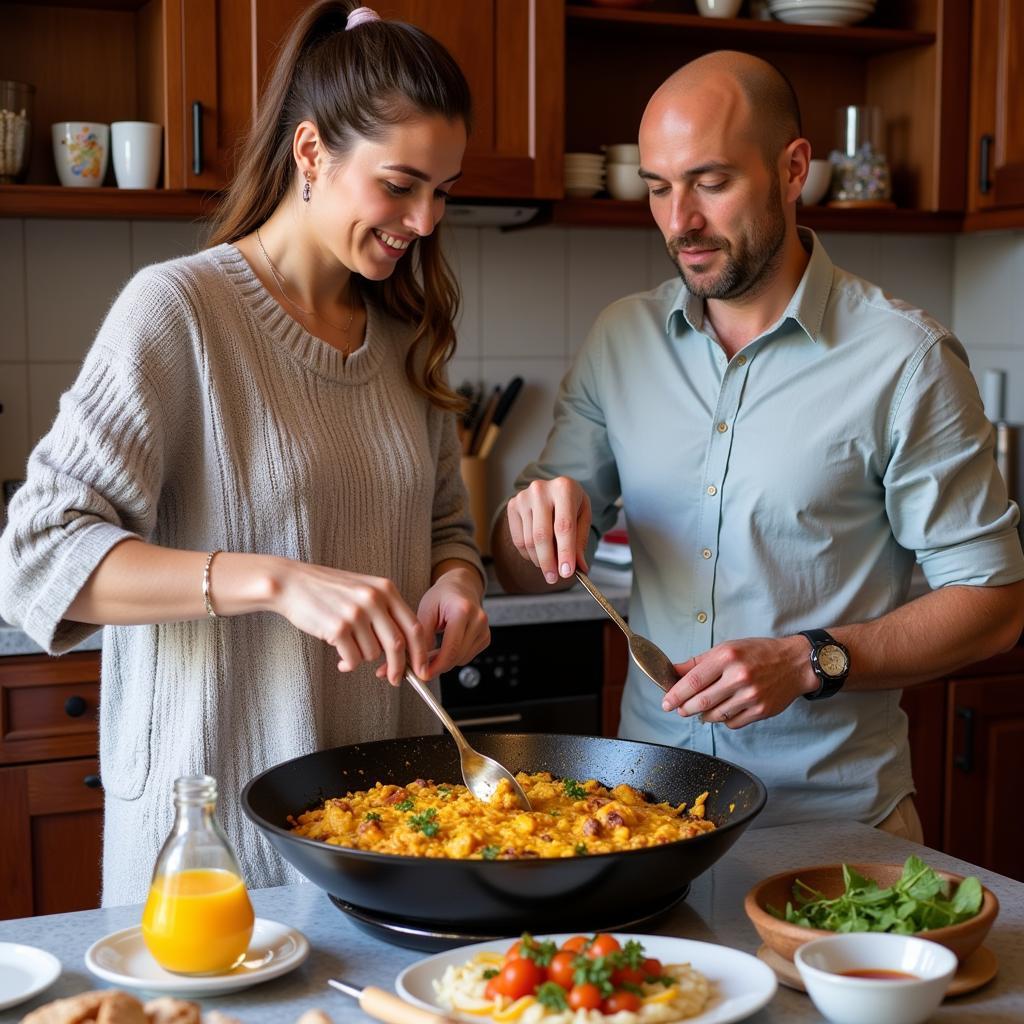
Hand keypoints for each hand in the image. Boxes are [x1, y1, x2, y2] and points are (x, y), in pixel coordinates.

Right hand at [272, 560, 429, 683]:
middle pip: (398, 645)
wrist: (292, 583)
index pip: (414, 625)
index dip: (420, 651)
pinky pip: (353, 660)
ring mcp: (356, 613)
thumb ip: (385, 612)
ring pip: (373, 654)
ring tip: (348, 648)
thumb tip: (404, 648)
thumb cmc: (328, 590)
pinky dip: (347, 664)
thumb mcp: (364, 589)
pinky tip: (339, 657)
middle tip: (395, 679)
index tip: (420, 668)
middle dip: (399, 667)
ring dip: (362, 658)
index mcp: (385, 589)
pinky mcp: (338, 628)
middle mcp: (374, 599)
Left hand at [410, 567, 489, 679]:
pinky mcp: (486, 637)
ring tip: (431, 652)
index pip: (451, 648)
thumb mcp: (425, 611)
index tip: (423, 674)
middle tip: (421, 666)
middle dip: (438, 665)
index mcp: (463, 610)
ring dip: (445, 661)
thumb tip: (420, 662)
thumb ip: (422, 637)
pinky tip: (445, 647)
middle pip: (458, 656)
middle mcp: (478, 619)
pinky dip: (454, 657)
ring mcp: (485, 629)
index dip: (436, 666)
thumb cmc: (441, 596)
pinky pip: (467, 657)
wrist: (459, 587)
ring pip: (462, 659)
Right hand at [506, 477, 591, 583]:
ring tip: (549, 566)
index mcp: (564, 488)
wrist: (553, 489)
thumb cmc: (571, 503)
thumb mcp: (583, 517)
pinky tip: (538, 555)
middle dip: (548, 561)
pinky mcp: (512, 506)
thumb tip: (579, 568)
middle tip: (554, 578)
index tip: (566, 572)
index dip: (565, 552)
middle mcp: (541, 490)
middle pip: (542, 535)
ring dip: (539, 560)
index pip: (564, 526)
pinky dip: (528, 554)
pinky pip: (518, 540)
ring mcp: (523, 497)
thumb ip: (580, 541)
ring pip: (529, 541)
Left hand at [660, 635, 813, 727]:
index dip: (675, 695)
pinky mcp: (760, 711)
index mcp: (727, 657)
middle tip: (679, 709)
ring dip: (702, 715)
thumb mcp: (727, 648)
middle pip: (701, 702)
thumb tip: (672, 672)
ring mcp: (751, 696)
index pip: (693, 681)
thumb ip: (698, 662)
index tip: (666, 703)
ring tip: (700, 709)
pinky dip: (722, 719)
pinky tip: (723, 710)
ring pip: (715, 716)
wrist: (795, 663)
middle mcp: (739, 677)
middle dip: (684, 708)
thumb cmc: (758, 653)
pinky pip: (732, 723)